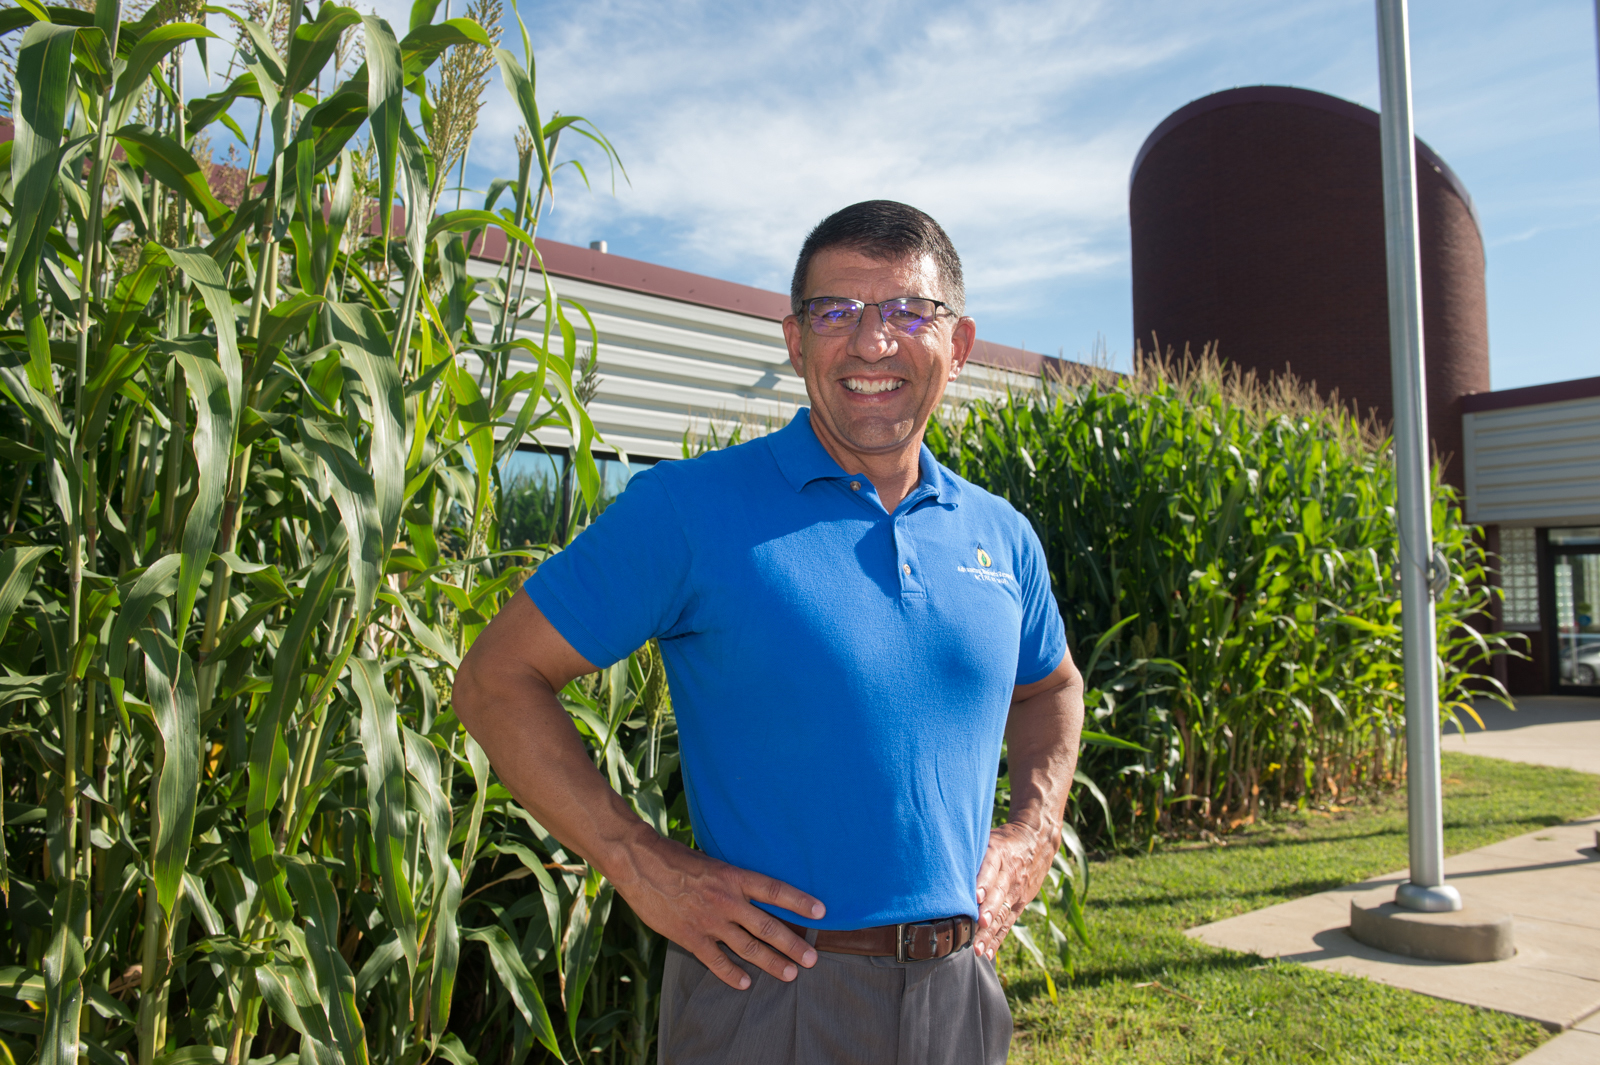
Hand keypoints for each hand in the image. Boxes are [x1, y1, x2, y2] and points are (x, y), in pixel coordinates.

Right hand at [608, 826, 825, 989]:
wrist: (640, 863)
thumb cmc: (675, 857)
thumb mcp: (711, 861)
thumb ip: (731, 879)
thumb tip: (749, 889)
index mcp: (734, 877)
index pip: (775, 890)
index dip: (799, 901)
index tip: (821, 912)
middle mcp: (727, 900)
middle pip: (768, 926)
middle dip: (792, 944)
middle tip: (811, 958)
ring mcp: (709, 921)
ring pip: (748, 947)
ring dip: (771, 963)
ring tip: (790, 974)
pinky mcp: (690, 937)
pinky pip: (716, 960)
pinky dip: (731, 974)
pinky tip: (744, 983)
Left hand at [973, 820, 1059, 958]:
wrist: (1037, 842)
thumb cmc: (1002, 840)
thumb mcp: (988, 837)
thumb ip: (971, 850)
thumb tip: (941, 858)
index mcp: (999, 855)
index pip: (991, 869)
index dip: (983, 882)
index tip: (975, 896)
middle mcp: (1009, 875)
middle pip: (998, 895)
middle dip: (988, 912)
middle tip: (978, 924)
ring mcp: (1016, 892)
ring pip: (1002, 914)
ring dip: (989, 933)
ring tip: (977, 949)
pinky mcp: (1020, 904)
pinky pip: (1007, 924)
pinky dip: (997, 940)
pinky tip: (987, 953)